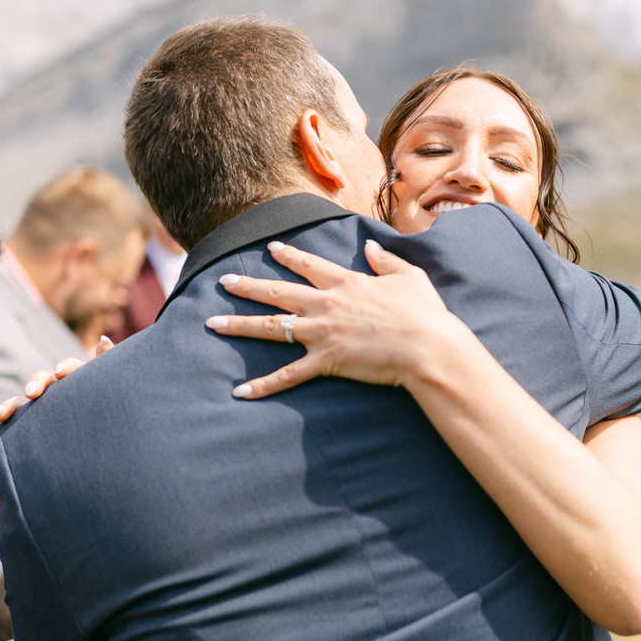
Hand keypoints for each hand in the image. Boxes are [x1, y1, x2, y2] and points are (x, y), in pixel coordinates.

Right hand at [0, 335, 113, 436]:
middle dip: (35, 385)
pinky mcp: (32, 429)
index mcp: (78, 381)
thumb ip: (111, 365)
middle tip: (31, 394)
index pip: (71, 369)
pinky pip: (14, 428)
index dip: (66, 369)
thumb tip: (104, 339)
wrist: (107, 445)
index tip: (61, 373)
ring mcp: (43, 410)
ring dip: (10, 406)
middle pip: (42, 381)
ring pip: (22, 403)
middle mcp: (58, 392)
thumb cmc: (114, 410)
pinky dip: (1, 432)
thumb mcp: (117, 388)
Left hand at [205, 240, 465, 398]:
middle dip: (247, 286)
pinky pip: (288, 375)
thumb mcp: (411, 277)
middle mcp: (327, 303)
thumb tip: (371, 249)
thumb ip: (387, 262)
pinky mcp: (326, 361)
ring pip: (272, 327)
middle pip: (278, 292)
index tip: (269, 249)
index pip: (309, 265)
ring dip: (240, 324)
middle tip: (223, 281)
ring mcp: (323, 332)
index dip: (288, 256)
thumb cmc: (425, 314)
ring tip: (212, 323)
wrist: (427, 347)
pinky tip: (240, 391)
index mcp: (347, 282)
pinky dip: (263, 384)